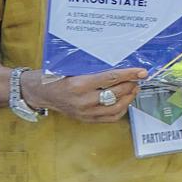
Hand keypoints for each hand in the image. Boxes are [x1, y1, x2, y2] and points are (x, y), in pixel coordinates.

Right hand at [21, 67, 145, 122]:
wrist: (39, 92)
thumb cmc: (56, 75)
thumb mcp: (73, 67)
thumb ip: (94, 67)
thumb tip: (120, 62)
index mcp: (80, 84)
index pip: (111, 78)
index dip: (130, 75)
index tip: (142, 72)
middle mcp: (83, 101)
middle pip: (116, 94)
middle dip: (131, 85)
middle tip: (139, 78)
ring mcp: (84, 112)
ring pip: (115, 108)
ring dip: (129, 98)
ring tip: (134, 88)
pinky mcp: (85, 120)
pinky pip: (109, 118)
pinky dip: (121, 110)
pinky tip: (125, 100)